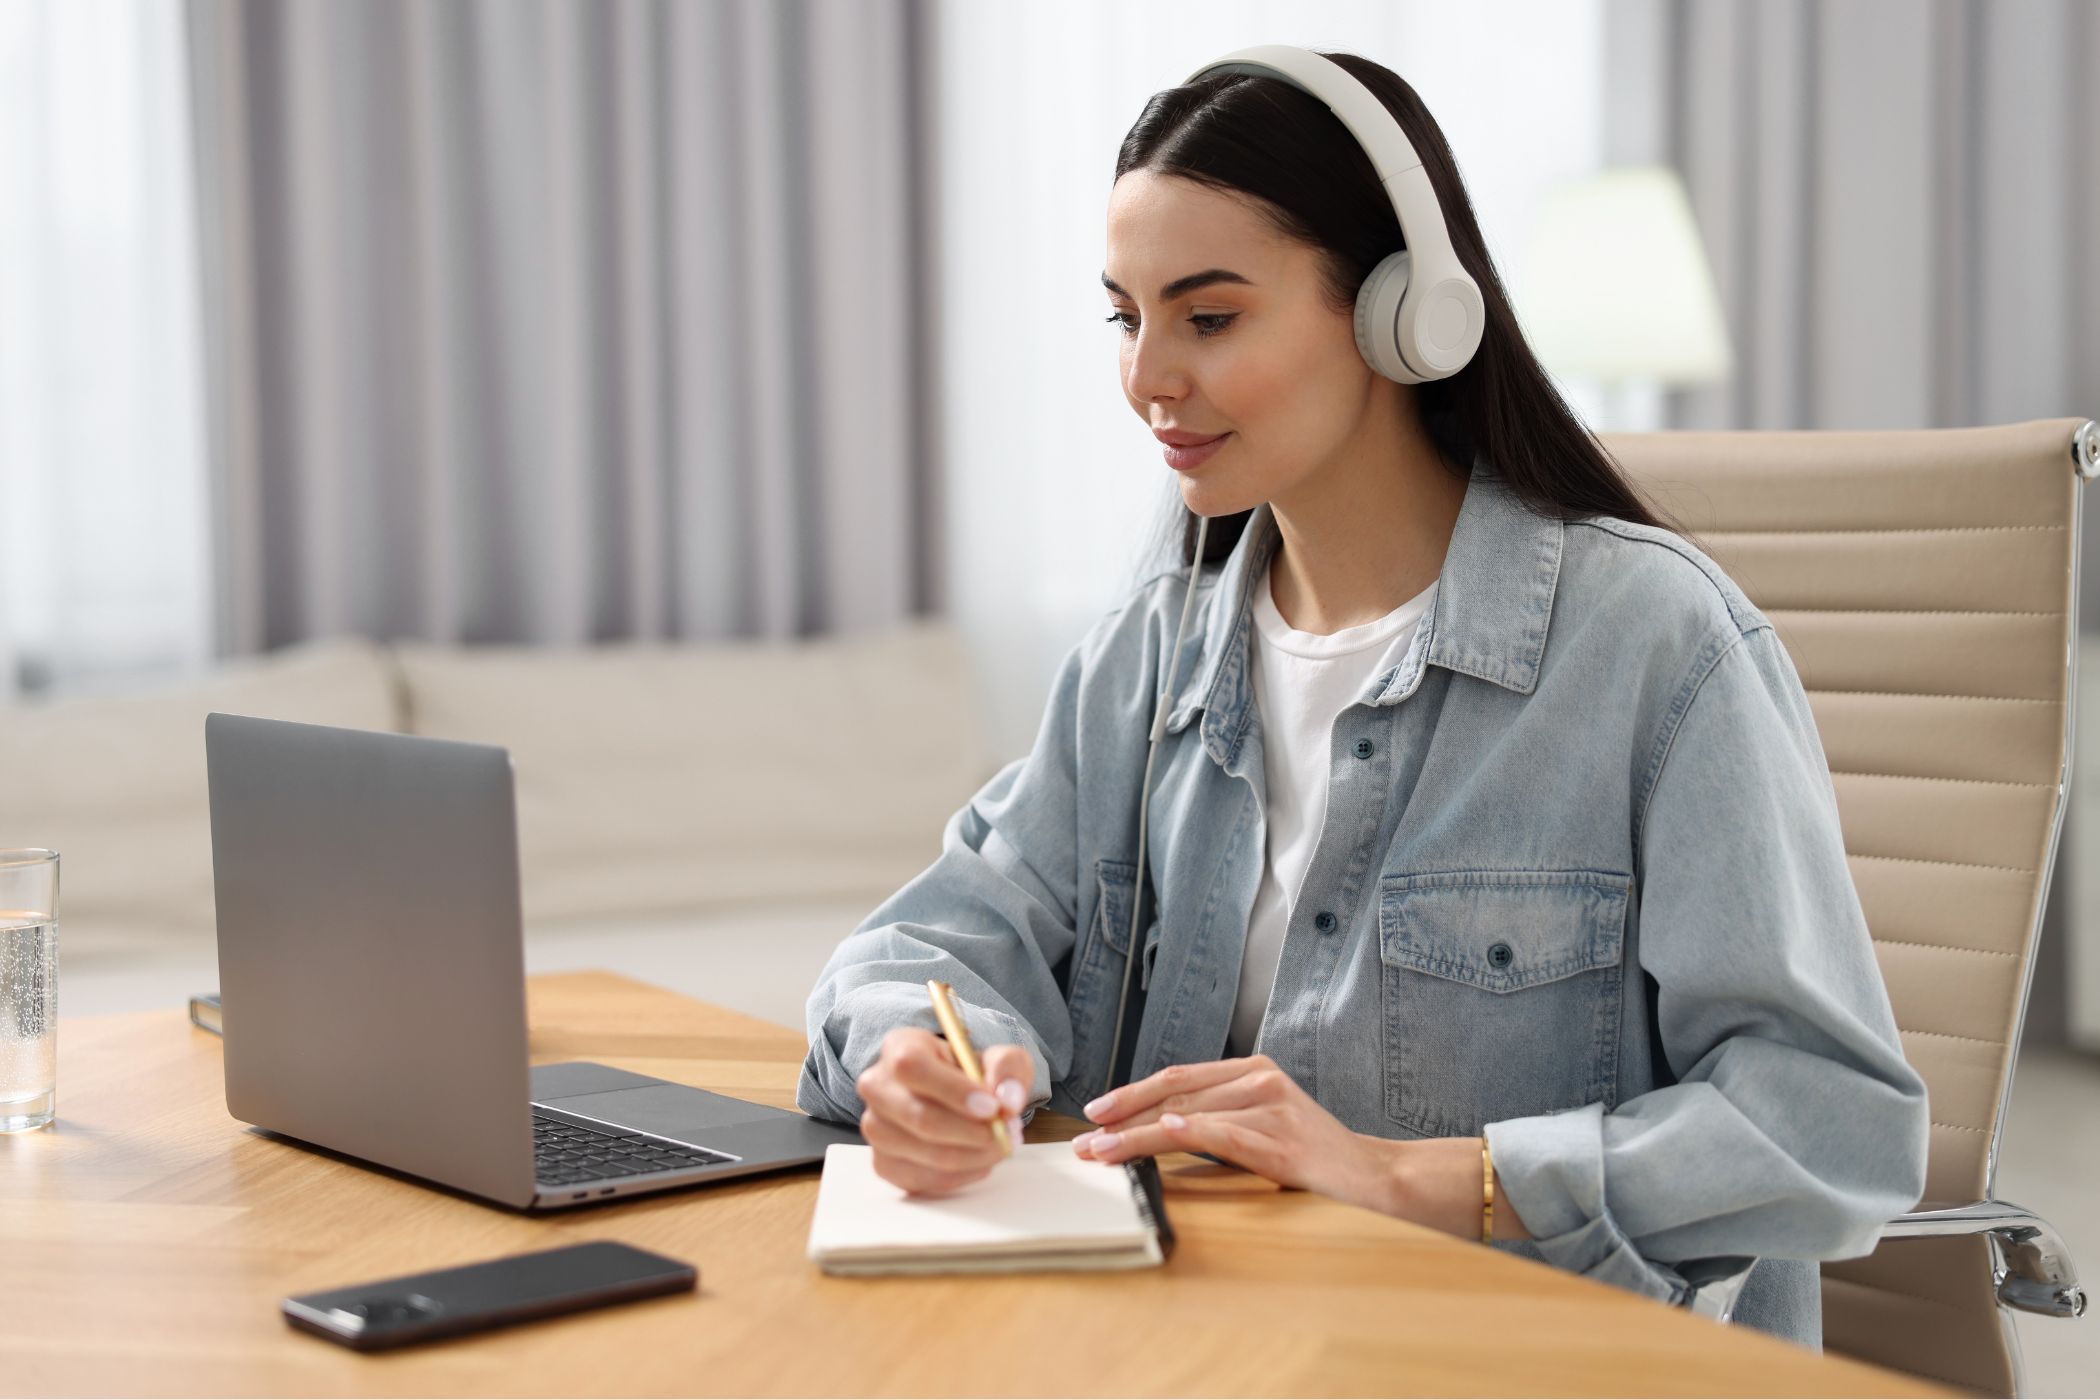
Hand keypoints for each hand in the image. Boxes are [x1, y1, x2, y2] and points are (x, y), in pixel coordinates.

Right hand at [854, 1027, 1032, 1196]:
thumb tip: (1008, 1101)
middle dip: (972, 1131)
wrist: (955, 1099)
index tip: (992, 1107)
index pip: (913, 1067)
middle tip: (1007, 1132)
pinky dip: (962, 1174)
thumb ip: (1009, 1068)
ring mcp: (875, 1128)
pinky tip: (979, 1158)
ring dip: (974, 1155)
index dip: (953, 1091)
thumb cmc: (972, 1074)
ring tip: (999, 1143)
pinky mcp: (883, 1163)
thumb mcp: (998, 1058)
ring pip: (926, 1153)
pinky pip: (925, 1179)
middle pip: (919, 1117)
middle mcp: (877, 1086)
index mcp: (899, 1047)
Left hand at [1072, 1054, 1388, 1209]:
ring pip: (1189, 1115)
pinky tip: (1161, 1134)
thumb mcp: (1262, 1124)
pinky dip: (1190, 1133)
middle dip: (1124, 1115)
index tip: (1096, 1112)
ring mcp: (1273, 1107)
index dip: (1133, 1093)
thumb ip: (1219, 1117)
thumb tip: (1156, 1128)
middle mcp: (1260, 1079)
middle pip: (1176, 1092)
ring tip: (1102, 1151)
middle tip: (1084, 1136)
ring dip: (1138, 1135)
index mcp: (1253, 1069)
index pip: (1179, 1076)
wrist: (1373, 1176)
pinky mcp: (1282, 1140)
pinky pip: (1225, 1133)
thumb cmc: (1313, 1155)